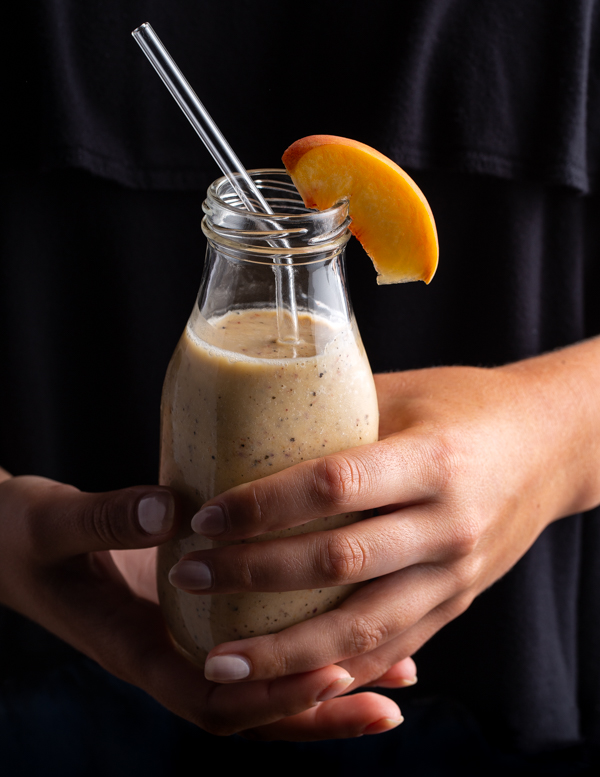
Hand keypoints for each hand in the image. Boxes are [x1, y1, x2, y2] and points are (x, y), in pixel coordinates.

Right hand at [0, 470, 411, 738]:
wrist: (7, 544)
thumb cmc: (23, 539)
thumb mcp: (54, 525)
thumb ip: (108, 517)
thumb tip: (176, 510)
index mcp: (133, 647)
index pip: (208, 699)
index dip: (271, 697)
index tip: (333, 673)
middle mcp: (166, 656)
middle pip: (250, 711)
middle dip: (317, 712)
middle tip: (390, 704)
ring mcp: (183, 641)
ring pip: (261, 685)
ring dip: (325, 689)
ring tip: (397, 678)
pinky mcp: (195, 618)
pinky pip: (256, 646)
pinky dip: (305, 650)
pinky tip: (354, 631)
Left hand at [169, 339, 599, 698]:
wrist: (552, 447)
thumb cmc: (469, 405)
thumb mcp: (405, 393)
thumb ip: (335, 412)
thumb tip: (247, 420)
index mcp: (432, 459)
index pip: (334, 486)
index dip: (263, 505)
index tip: (206, 516)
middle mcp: (448, 523)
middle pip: (337, 561)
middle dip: (254, 575)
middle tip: (190, 576)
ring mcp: (456, 572)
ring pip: (363, 626)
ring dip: (287, 650)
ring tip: (221, 657)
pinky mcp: (459, 602)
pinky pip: (394, 645)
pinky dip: (340, 669)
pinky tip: (291, 680)